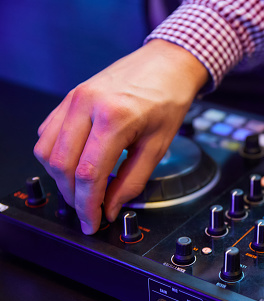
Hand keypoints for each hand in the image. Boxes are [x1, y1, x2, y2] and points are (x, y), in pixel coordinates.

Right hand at [34, 40, 207, 233]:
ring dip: (61, 178)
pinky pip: (48, 132)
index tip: (92, 222)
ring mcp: (73, 98)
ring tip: (82, 190)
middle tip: (89, 210)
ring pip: (46, 150)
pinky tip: (75, 163)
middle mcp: (86, 104)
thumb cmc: (168, 100)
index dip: (88, 205)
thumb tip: (111, 207)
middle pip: (62, 165)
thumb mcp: (158, 146)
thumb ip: (132, 180)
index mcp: (114, 117)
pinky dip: (55, 155)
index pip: (88, 174)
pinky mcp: (69, 96)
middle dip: (73, 196)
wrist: (166, 64)